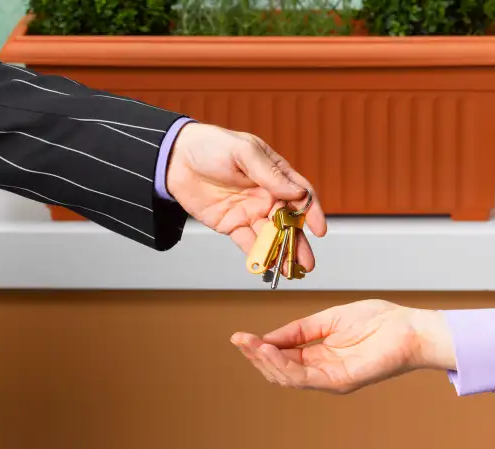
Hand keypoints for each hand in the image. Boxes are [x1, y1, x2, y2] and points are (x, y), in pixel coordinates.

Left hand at [167, 123, 326, 270]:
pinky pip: (248, 243)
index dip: (312, 212)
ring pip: (271, 236)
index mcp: (275, 175)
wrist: (175, 158)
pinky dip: (258, 255)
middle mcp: (266, 195)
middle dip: (299, 242)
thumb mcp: (244, 152)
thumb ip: (271, 174)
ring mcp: (250, 211)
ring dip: (282, 253)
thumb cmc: (212, 146)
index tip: (319, 229)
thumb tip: (297, 193)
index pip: (301, 195)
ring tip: (291, 270)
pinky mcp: (232, 224)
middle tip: (307, 262)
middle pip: (289, 222)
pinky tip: (268, 267)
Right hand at [230, 300, 455, 393]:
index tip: (240, 336)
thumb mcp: (328, 319)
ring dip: (265, 361)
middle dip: (256, 355)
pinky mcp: (341, 381)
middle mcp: (322, 370)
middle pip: (279, 370)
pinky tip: (270, 351)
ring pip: (288, 377)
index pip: (281, 356)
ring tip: (251, 344)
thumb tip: (268, 337)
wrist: (409, 327)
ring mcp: (331, 378)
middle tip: (240, 340)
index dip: (259, 347)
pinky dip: (284, 365)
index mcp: (319, 355)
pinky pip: (305, 377)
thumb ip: (298, 330)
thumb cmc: (379, 321)